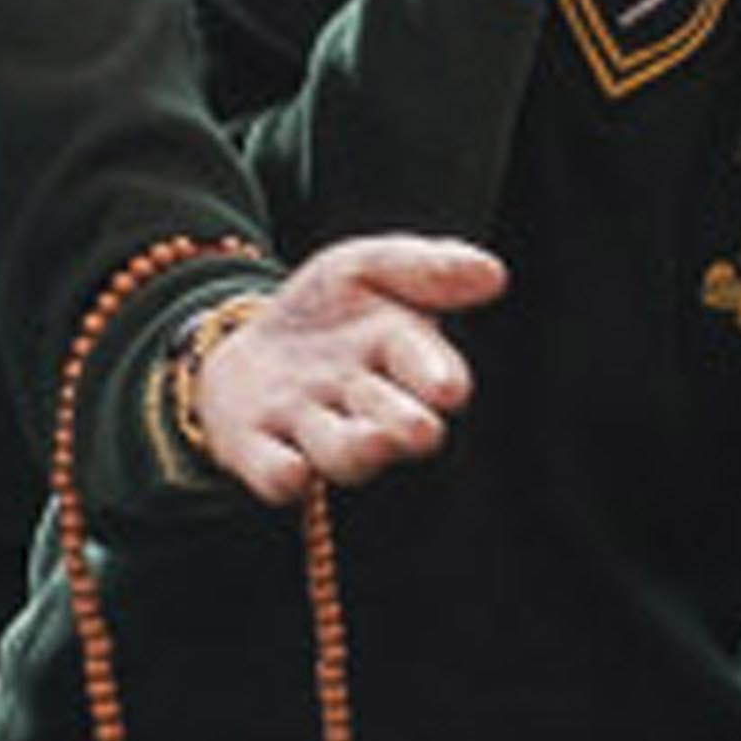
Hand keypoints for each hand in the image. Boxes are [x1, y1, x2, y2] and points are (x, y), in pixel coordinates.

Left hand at [192, 233, 505, 498]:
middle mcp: (360, 403)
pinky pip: (272, 470)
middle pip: (391, 420)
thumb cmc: (327, 309)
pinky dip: (281, 473)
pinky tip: (291, 470)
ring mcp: (308, 429)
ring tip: (371, 440)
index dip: (436, 377)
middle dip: (403, 424)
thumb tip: (493, 272)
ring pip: (340, 450)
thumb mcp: (366, 267)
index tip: (447, 387)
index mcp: (399, 354)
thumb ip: (425, 267)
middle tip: (416, 429)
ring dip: (356, 449)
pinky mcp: (258, 450)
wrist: (247, 335)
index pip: (429, 371)